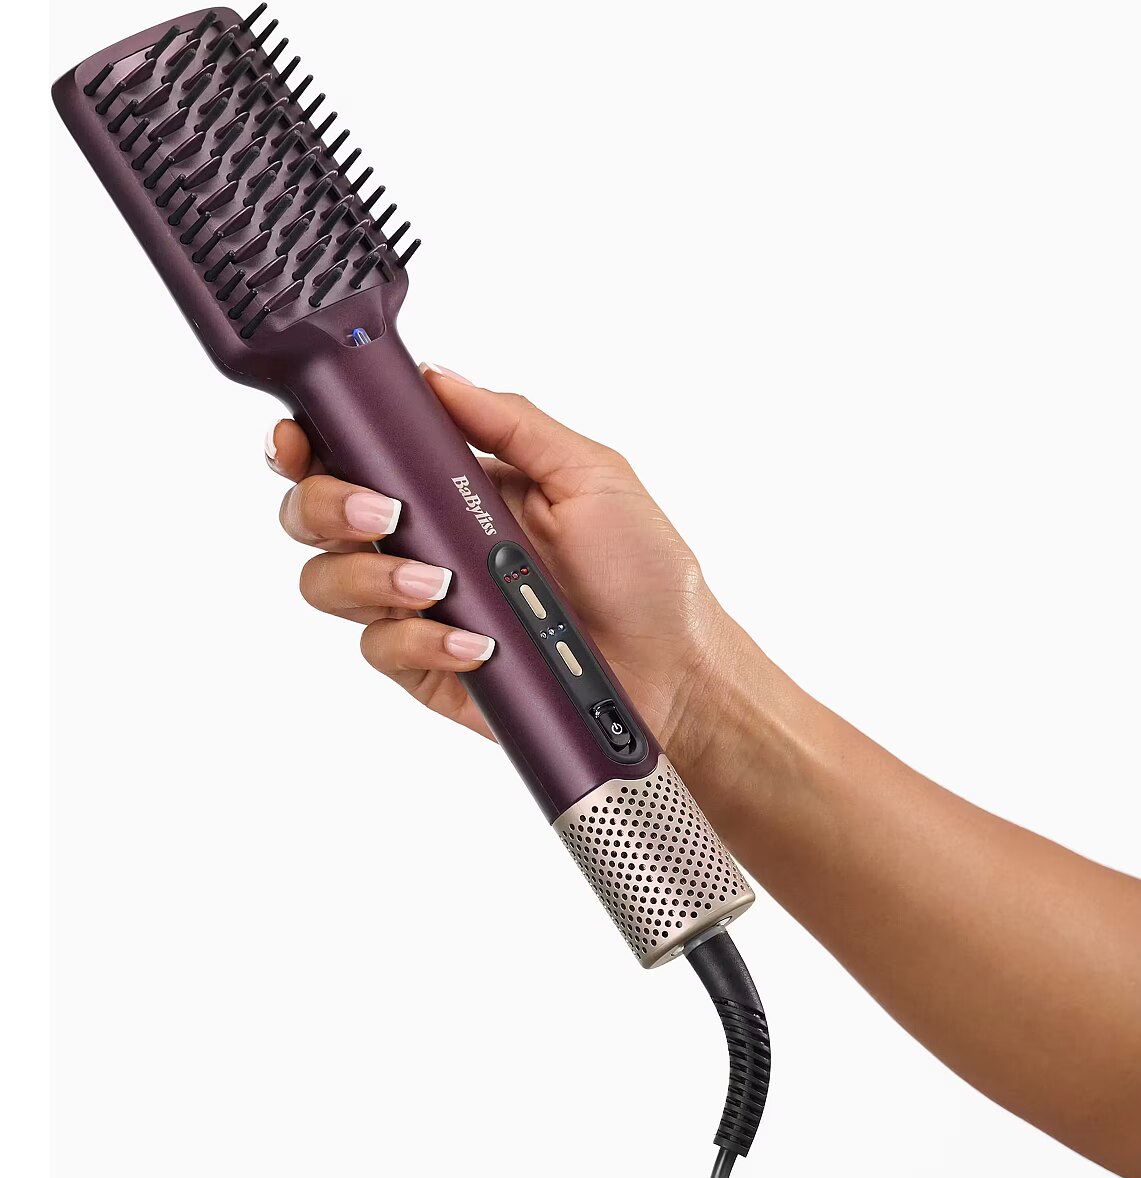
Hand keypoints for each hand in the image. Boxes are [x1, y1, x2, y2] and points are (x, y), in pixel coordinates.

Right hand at [266, 363, 734, 760]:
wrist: (673, 671)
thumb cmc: (644, 574)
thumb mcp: (591, 474)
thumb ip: (512, 423)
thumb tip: (440, 376)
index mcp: (455, 486)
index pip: (360, 454)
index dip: (313, 440)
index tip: (301, 435)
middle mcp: (426, 541)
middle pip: (317, 516)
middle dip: (326, 505)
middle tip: (384, 514)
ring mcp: (422, 606)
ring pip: (329, 584)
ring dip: (369, 578)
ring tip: (439, 583)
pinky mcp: (428, 665)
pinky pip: (382, 650)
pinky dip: (422, 640)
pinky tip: (478, 640)